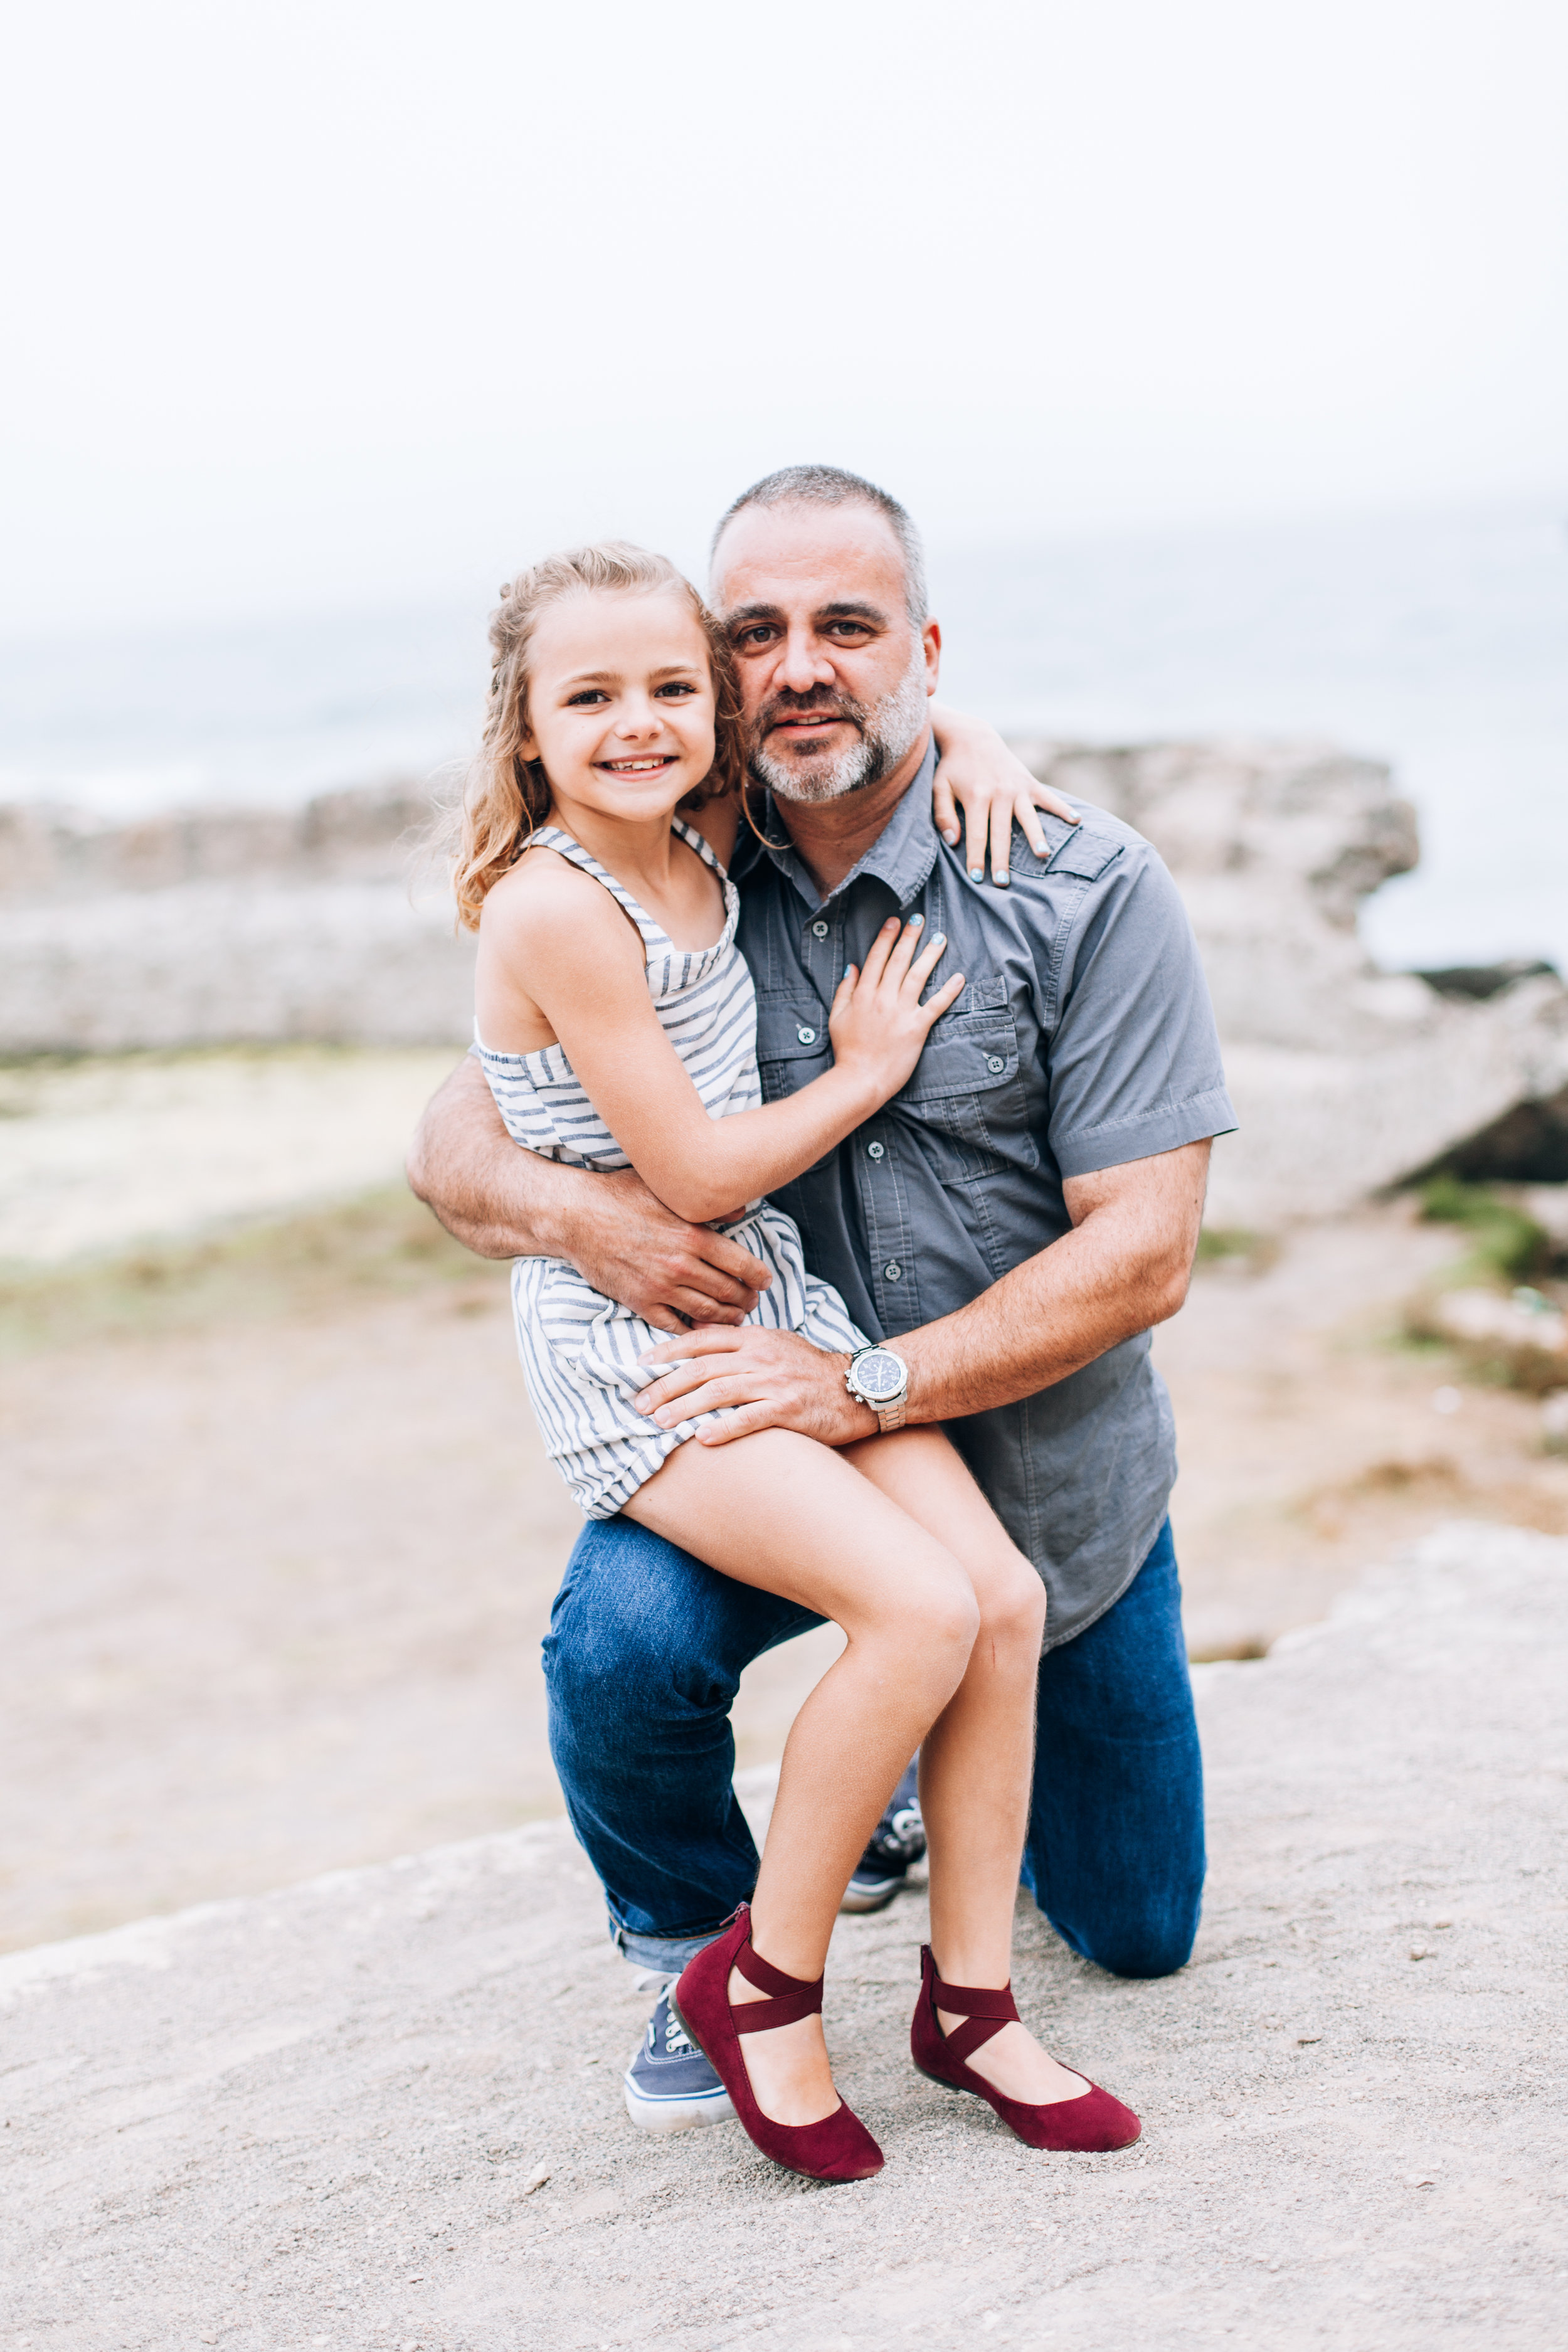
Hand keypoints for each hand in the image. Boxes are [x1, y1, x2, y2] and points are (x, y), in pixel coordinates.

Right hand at [565, 1167, 771, 1333]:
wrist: (576, 1216)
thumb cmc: (620, 1195)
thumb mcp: (666, 1189)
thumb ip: (707, 1205)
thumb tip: (741, 1212)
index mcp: (694, 1235)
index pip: (742, 1264)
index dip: (759, 1277)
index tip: (765, 1282)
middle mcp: (682, 1264)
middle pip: (729, 1292)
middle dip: (747, 1300)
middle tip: (752, 1302)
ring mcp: (660, 1286)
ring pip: (707, 1313)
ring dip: (727, 1319)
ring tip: (735, 1318)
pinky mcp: (640, 1301)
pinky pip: (674, 1325)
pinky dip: (692, 1331)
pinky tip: (701, 1331)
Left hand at [636, 1325, 876, 1445]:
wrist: (859, 1386)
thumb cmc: (811, 1370)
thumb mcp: (776, 1344)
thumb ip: (739, 1343)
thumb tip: (697, 1341)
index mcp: (754, 1338)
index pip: (701, 1340)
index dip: (667, 1352)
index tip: (639, 1366)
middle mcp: (761, 1356)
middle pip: (702, 1368)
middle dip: (666, 1386)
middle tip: (639, 1404)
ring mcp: (776, 1382)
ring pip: (719, 1392)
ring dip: (685, 1408)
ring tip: (659, 1423)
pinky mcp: (790, 1409)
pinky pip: (751, 1418)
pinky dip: (725, 1428)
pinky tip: (703, 1439)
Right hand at [827, 915, 963, 1098]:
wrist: (860, 1079)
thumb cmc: (847, 1051)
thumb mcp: (837, 1017)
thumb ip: (845, 990)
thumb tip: (852, 967)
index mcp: (863, 995)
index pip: (876, 959)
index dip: (886, 937)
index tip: (895, 921)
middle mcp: (882, 999)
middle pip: (898, 961)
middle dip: (910, 937)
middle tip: (920, 918)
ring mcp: (900, 1013)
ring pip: (917, 976)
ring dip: (930, 955)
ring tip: (940, 938)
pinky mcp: (916, 1028)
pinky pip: (936, 1005)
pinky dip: (949, 991)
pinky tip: (959, 977)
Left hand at [930, 713, 1078, 887]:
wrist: (973, 738)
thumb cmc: (953, 768)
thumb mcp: (939, 787)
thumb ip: (943, 814)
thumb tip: (952, 841)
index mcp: (976, 796)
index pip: (977, 834)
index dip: (976, 857)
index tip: (977, 878)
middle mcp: (999, 793)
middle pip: (1002, 832)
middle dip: (1002, 858)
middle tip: (1003, 882)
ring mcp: (1017, 788)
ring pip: (1028, 817)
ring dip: (1036, 836)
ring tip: (1043, 854)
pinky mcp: (1030, 783)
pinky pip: (1049, 797)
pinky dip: (1062, 808)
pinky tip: (1076, 820)